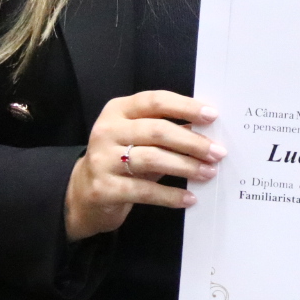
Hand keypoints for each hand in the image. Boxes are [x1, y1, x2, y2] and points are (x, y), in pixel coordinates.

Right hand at [65, 90, 222, 240]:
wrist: (82, 193)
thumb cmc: (121, 160)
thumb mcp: (139, 138)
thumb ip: (166, 130)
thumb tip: (208, 130)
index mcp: (118, 110)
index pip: (155, 101)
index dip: (185, 107)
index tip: (213, 116)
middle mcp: (107, 131)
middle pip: (157, 131)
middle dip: (192, 142)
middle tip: (217, 152)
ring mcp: (102, 160)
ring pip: (153, 159)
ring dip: (186, 166)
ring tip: (208, 173)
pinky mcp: (103, 188)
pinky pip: (145, 191)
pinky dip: (171, 195)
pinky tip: (189, 198)